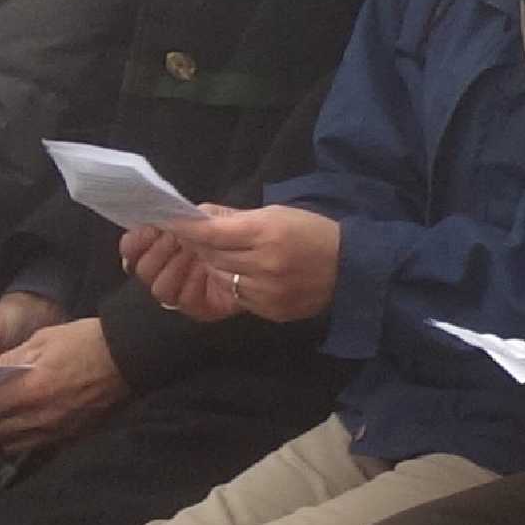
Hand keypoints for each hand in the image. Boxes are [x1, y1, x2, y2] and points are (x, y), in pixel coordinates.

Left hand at [0, 317, 128, 456]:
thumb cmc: (84, 342)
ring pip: (8, 444)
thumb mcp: (41, 340)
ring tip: (0, 412)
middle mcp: (38, 419)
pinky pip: (32, 447)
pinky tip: (23, 422)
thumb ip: (8, 361)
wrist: (130, 358)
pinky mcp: (69, 438)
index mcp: (29, 391)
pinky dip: (20, 437)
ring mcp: (55, 432)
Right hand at [122, 223, 234, 322]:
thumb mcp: (215, 216)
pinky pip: (184, 302)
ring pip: (160, 288)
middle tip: (178, 239)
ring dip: (175, 268)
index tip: (150, 229)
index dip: (135, 241)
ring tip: (194, 254)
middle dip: (158, 252)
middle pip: (142, 269)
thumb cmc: (242, 230)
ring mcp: (183, 289)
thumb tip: (165, 220)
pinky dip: (192, 284)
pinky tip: (206, 271)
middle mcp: (169, 267)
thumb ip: (189, 218)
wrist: (271, 253)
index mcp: (164, 242)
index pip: (132, 247)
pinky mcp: (201, 307)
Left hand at [153, 206, 340, 322]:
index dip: (189, 229)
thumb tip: (201, 216)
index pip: (213, 233)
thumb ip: (236, 218)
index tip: (172, 222)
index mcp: (267, 234)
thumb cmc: (314, 233)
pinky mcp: (271, 310)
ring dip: (216, 266)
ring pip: (222, 278)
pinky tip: (244, 274)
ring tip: (224, 256)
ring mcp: (267, 291)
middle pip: (213, 256)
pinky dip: (235, 284)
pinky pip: (239, 296)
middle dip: (201, 246)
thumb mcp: (277, 214)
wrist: (352, 268)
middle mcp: (264, 264)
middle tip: (197, 238)